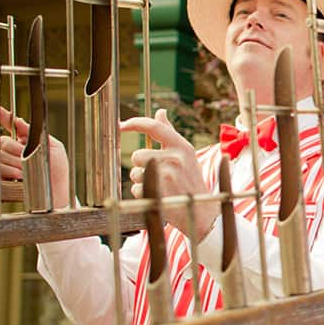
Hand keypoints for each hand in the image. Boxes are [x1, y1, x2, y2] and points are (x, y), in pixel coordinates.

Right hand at [0, 105, 70, 208]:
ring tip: (28, 170)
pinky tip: (21, 175)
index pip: (9, 124)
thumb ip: (34, 133)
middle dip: (17, 150)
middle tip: (29, 158)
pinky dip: (10, 171)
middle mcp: (12, 150)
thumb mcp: (52, 146)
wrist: (56, 189)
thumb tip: (18, 119)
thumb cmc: (57, 169)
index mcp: (25, 139)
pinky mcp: (1, 176)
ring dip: (16, 162)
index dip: (0, 116)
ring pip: (0, 155)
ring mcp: (5, 163)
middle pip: (3, 142)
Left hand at [120, 109, 217, 238]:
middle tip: (158, 174)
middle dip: (141, 166)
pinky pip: (136, 189)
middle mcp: (175, 157)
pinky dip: (143, 194)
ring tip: (161, 187)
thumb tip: (160, 111)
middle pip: (138, 155)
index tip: (120, 125)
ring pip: (135, 173)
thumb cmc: (191, 182)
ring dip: (143, 181)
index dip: (134, 123)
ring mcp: (167, 174)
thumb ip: (170, 133)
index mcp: (182, 146)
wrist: (203, 212)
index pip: (154, 127)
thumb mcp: (186, 155)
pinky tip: (159, 196)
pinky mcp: (159, 191)